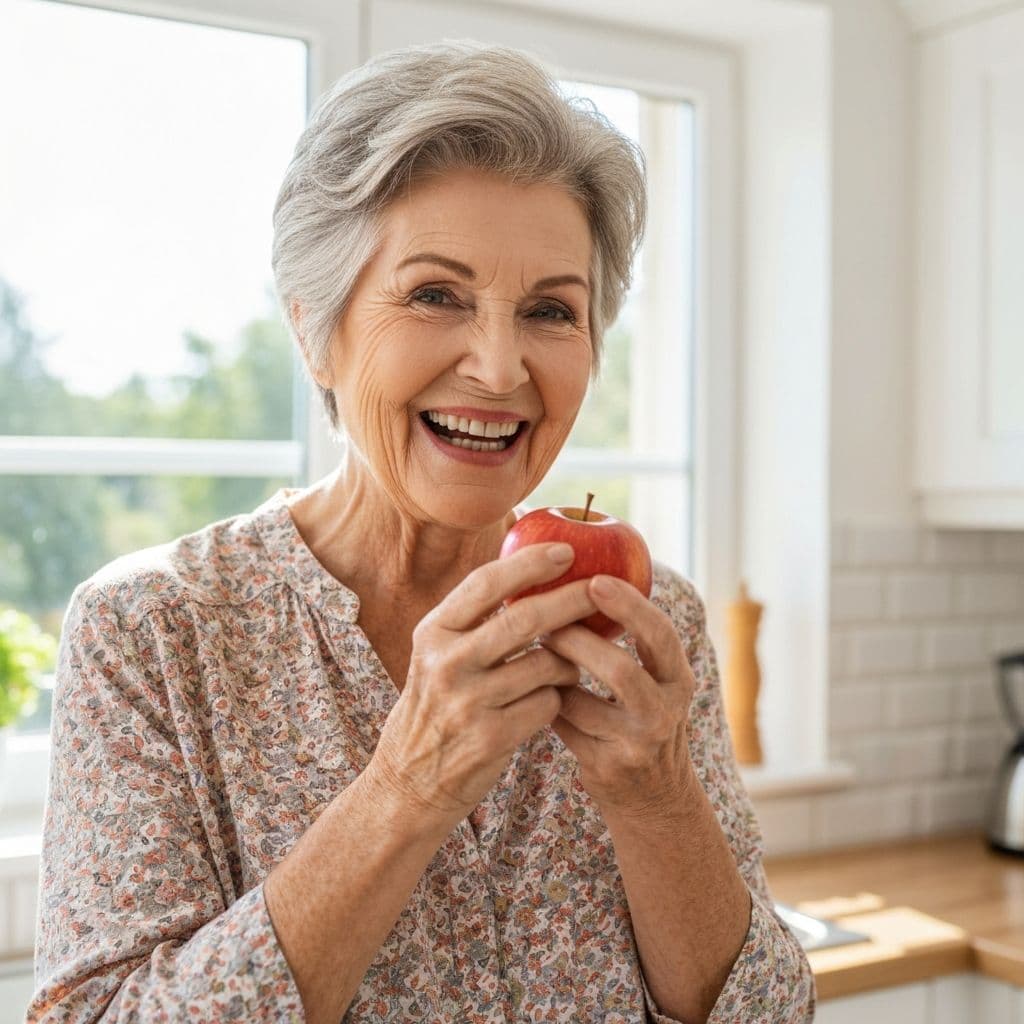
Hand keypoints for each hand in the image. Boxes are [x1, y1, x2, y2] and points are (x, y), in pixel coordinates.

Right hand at [368, 544, 598, 828]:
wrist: (410, 781)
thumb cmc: (437, 706)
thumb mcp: (437, 655)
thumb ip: (474, 619)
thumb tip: (531, 569)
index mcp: (432, 632)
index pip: (485, 584)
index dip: (529, 563)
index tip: (567, 550)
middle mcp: (446, 662)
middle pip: (524, 618)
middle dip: (571, 600)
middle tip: (602, 590)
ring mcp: (468, 702)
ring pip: (546, 664)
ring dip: (568, 663)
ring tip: (566, 668)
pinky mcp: (491, 737)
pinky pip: (548, 704)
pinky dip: (556, 700)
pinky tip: (546, 704)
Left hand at [542, 574, 696, 814]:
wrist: (654, 800)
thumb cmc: (643, 719)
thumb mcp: (656, 682)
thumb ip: (635, 642)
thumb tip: (589, 576)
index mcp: (679, 679)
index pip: (660, 634)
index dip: (628, 605)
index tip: (595, 579)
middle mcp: (664, 713)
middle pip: (619, 671)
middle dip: (576, 641)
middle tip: (544, 619)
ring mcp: (635, 745)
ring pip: (579, 701)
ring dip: (550, 672)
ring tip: (532, 648)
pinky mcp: (605, 768)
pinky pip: (562, 725)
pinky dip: (543, 701)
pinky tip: (530, 685)